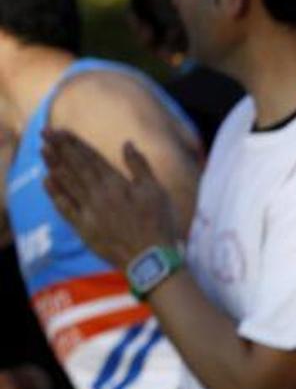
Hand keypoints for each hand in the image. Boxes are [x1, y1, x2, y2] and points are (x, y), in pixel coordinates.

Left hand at [41, 129, 177, 268]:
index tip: (62, 131)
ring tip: (43, 150)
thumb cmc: (158, 223)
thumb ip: (139, 166)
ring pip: (68, 184)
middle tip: (46, 133)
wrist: (149, 258)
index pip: (92, 158)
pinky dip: (55, 194)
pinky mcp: (84, 228)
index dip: (76, 144)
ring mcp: (89, 212)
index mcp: (116, 184)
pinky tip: (47, 181)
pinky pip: (65, 208)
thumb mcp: (156, 191)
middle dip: (61, 148)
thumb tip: (127, 143)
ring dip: (54, 165)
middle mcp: (98, 195)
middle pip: (76, 167)